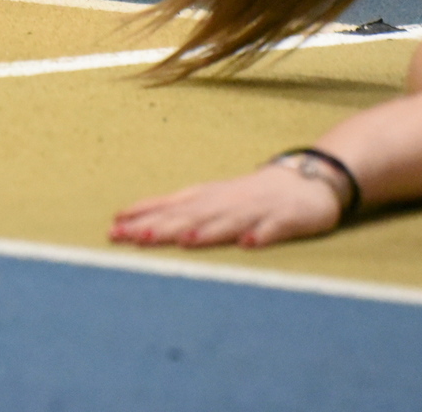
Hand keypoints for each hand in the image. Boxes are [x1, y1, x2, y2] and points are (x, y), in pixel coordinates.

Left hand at [110, 164, 341, 249]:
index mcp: (206, 197)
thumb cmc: (250, 194)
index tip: (114, 227)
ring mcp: (256, 211)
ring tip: (185, 240)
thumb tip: (129, 220)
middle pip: (191, 216)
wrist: (308, 178)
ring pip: (228, 222)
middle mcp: (226, 202)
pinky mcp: (286, 220)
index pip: (169, 206)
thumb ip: (174, 210)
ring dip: (207, 230)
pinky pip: (272, 229)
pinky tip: (249, 244)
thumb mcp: (209, 198)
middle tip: (134, 238)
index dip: (142, 216)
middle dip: (163, 227)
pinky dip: (260, 235)